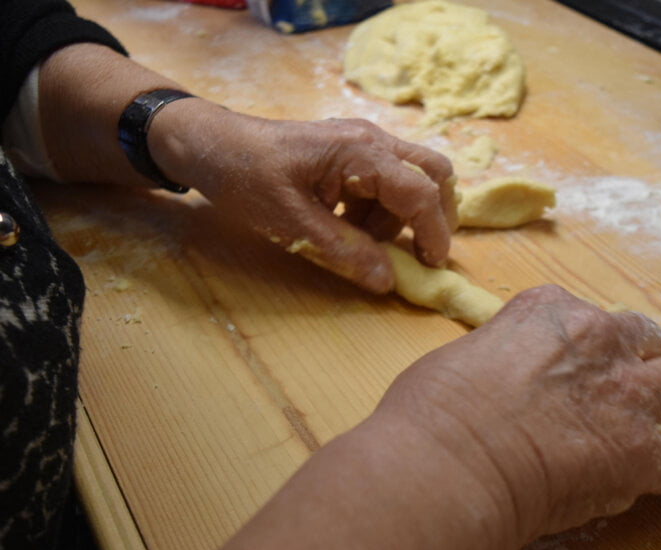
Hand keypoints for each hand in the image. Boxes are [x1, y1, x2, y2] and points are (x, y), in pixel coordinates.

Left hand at [152, 104, 456, 292]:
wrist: (208, 143)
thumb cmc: (244, 175)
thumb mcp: (289, 222)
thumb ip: (342, 251)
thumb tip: (387, 281)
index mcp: (361, 152)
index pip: (420, 192)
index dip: (433, 233)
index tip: (432, 268)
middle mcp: (371, 140)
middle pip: (433, 174)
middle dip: (435, 216)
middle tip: (420, 253)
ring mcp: (362, 142)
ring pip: (410, 181)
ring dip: (397, 218)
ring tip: (357, 242)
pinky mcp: (350, 153)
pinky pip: (384, 182)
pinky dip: (378, 210)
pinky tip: (344, 226)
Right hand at [374, 285, 660, 544]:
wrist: (450, 463)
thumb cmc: (434, 412)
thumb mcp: (463, 356)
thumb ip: (501, 359)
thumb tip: (498, 385)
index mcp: (553, 311)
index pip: (593, 320)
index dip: (595, 349)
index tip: (588, 370)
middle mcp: (601, 340)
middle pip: (648, 344)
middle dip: (646, 368)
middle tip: (639, 394)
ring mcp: (629, 395)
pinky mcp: (644, 452)